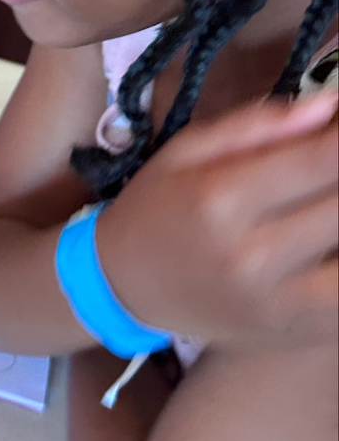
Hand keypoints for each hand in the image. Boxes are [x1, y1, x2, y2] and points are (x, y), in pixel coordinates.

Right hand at [96, 90, 337, 350]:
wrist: (122, 285)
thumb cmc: (155, 208)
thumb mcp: (184, 151)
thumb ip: (255, 126)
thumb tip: (328, 108)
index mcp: (219, 200)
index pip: (320, 160)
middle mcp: (250, 256)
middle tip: (329, 172)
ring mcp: (275, 303)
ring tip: (324, 208)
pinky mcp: (290, 332)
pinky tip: (327, 246)